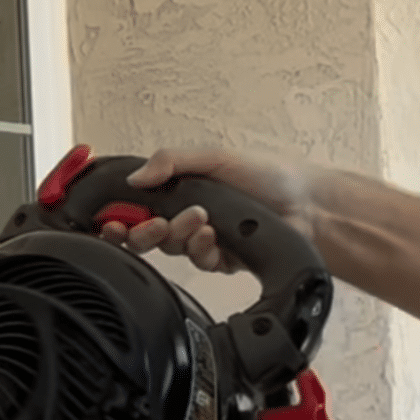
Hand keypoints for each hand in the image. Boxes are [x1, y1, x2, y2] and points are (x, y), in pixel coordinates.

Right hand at [94, 149, 320, 274]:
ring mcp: (202, 238)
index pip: (136, 206)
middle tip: (157, 225)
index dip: (119, 216)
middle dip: (145, 232)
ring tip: (201, 220)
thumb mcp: (215, 157)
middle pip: (145, 234)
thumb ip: (171, 163)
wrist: (307, 205)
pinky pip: (197, 262)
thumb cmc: (269, 175)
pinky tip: (212, 237)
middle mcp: (186, 214)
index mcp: (179, 188)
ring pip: (171, 249)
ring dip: (180, 235)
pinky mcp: (218, 258)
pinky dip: (201, 250)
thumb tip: (135, 177)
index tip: (112, 221)